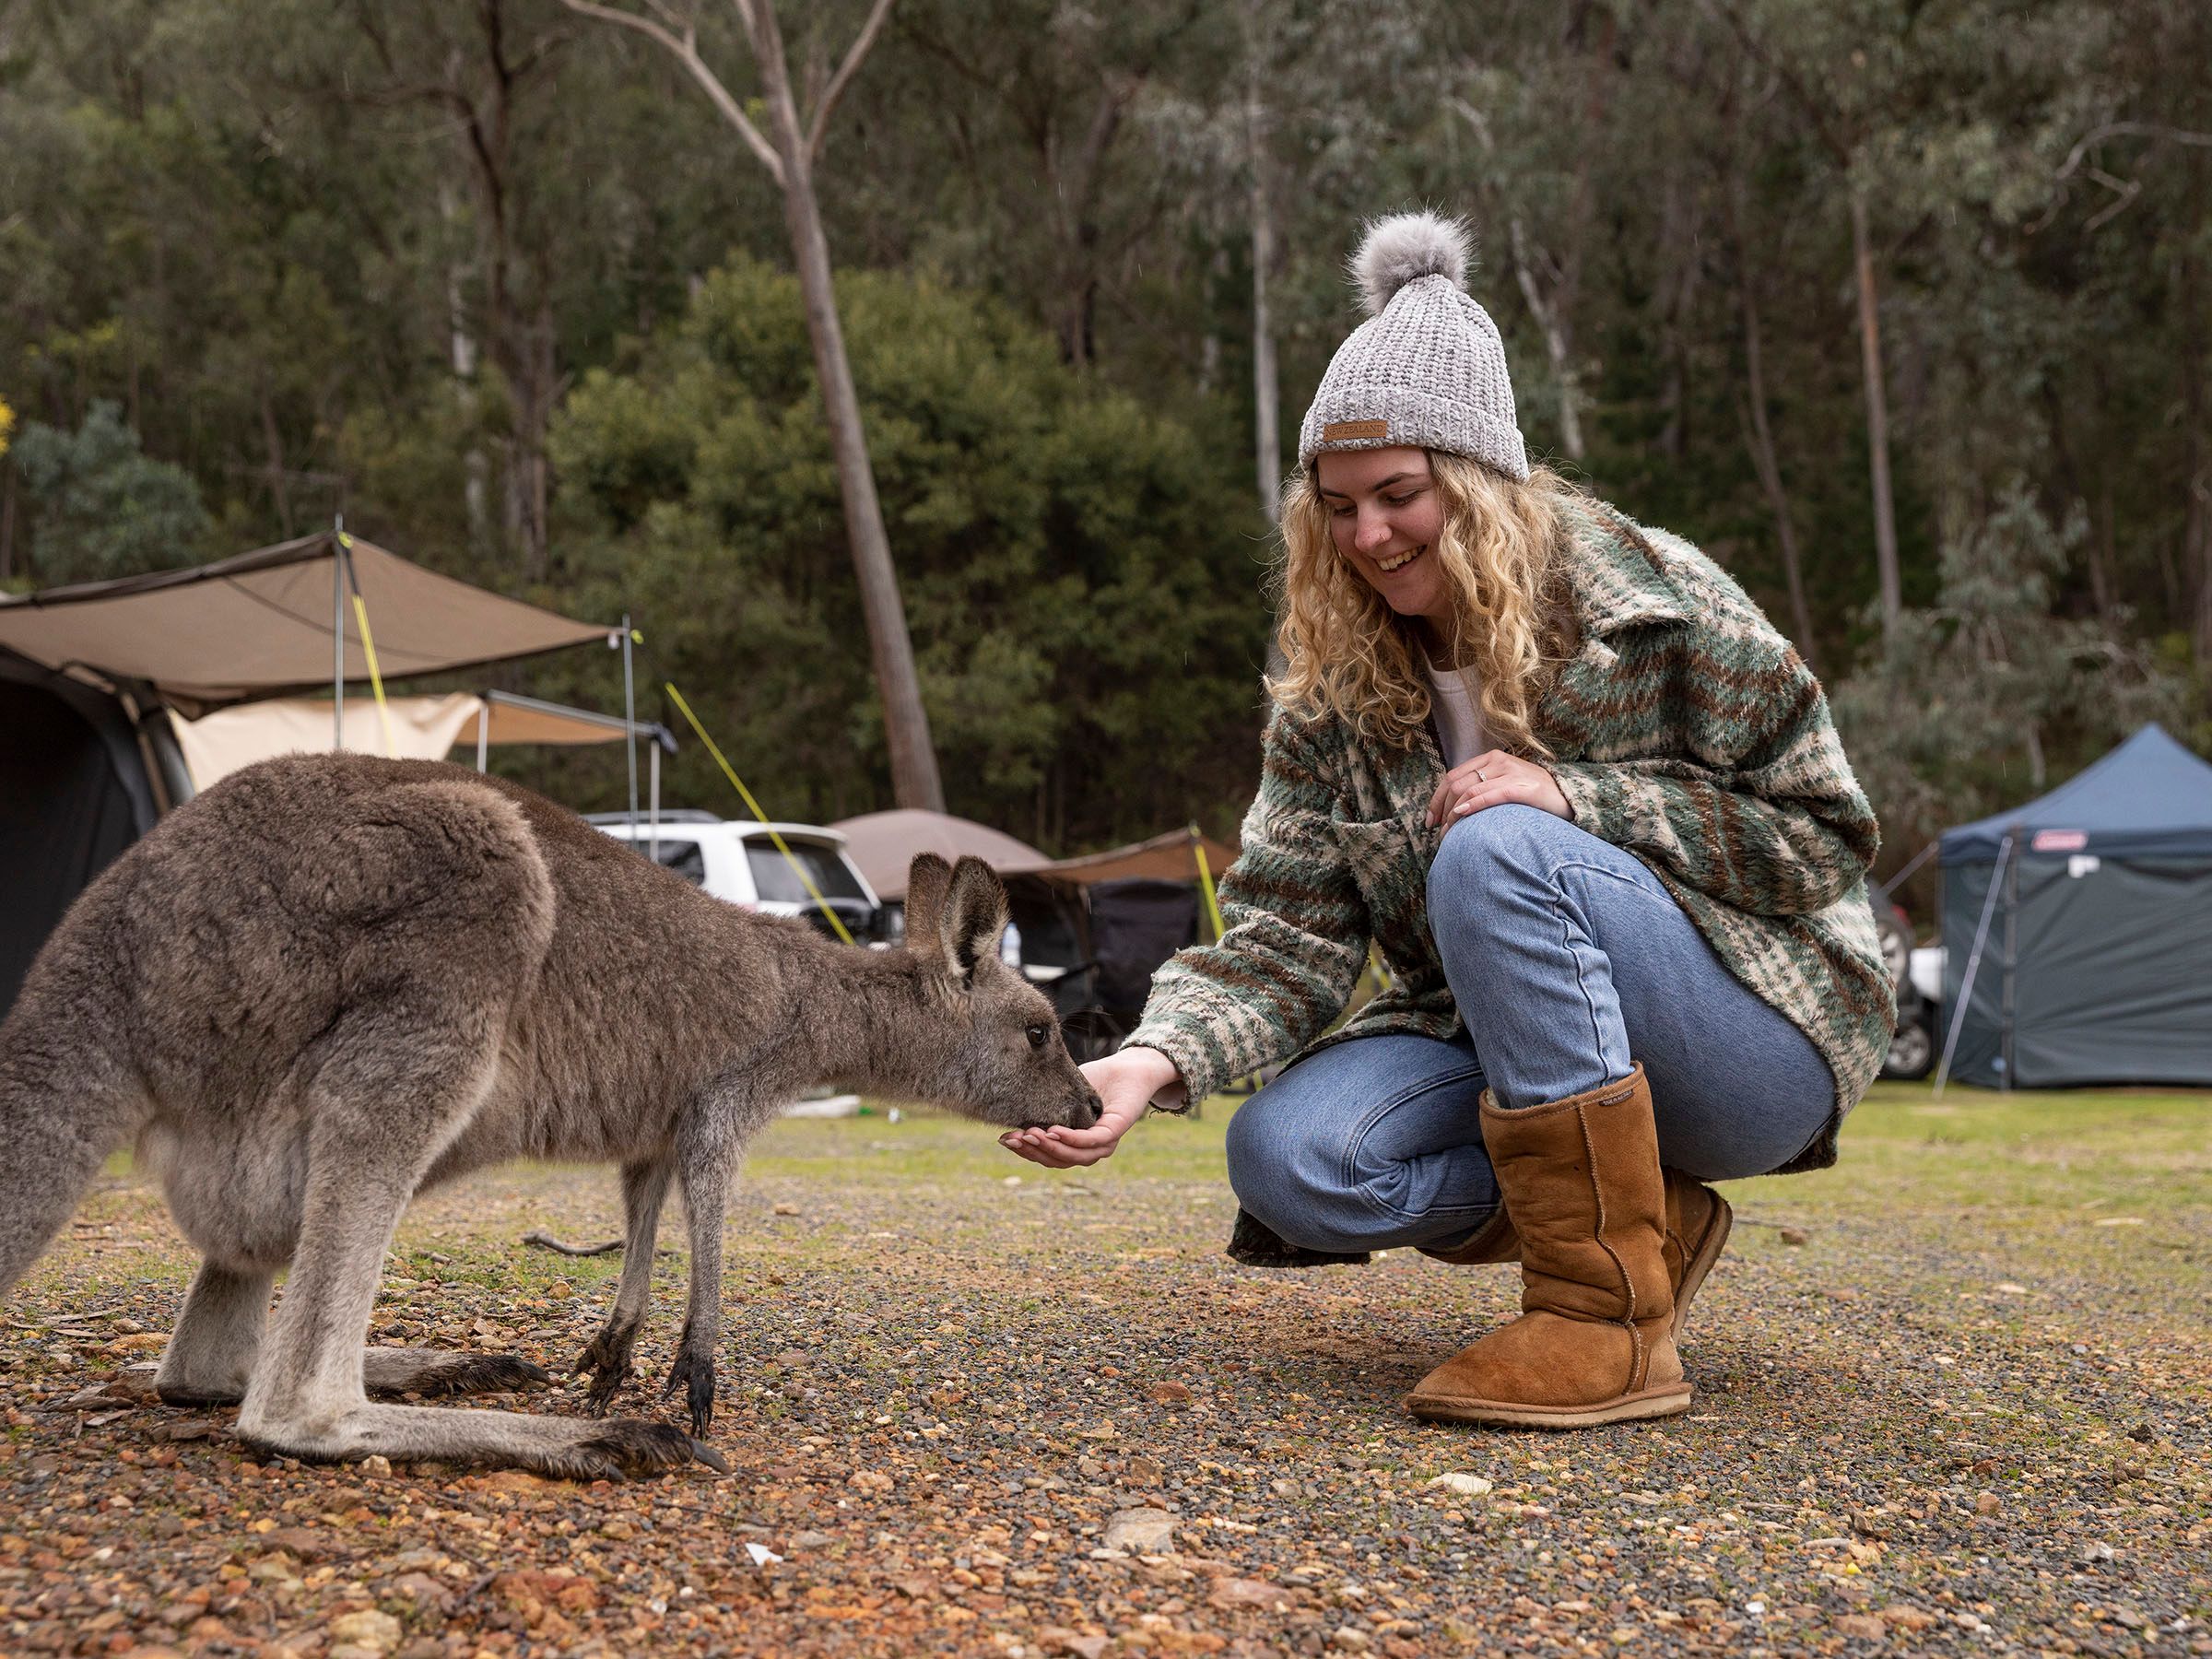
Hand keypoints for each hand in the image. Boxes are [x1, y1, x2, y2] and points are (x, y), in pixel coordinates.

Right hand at [999, 1045, 1180, 1168]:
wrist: (1127, 1066)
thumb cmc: (1096, 1080)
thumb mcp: (1061, 1093)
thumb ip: (1042, 1105)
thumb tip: (1009, 1107)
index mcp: (1076, 1144)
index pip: (1048, 1156)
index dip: (1025, 1151)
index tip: (1004, 1140)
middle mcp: (1089, 1149)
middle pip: (1057, 1160)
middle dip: (1031, 1150)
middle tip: (1011, 1138)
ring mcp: (1103, 1143)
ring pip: (1072, 1156)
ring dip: (1048, 1147)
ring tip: (1028, 1133)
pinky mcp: (1114, 1131)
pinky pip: (1090, 1142)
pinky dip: (1070, 1139)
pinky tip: (1052, 1131)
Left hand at [1425, 748, 1571, 827]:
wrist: (1569, 796)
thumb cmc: (1533, 796)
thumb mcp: (1504, 784)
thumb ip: (1482, 788)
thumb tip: (1453, 808)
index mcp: (1490, 759)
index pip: (1452, 776)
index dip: (1436, 799)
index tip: (1431, 820)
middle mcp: (1498, 761)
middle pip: (1456, 784)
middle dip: (1441, 809)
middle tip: (1436, 830)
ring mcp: (1511, 772)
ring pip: (1468, 791)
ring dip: (1452, 815)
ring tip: (1447, 834)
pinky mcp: (1522, 788)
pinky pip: (1489, 795)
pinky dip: (1471, 806)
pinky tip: (1461, 816)